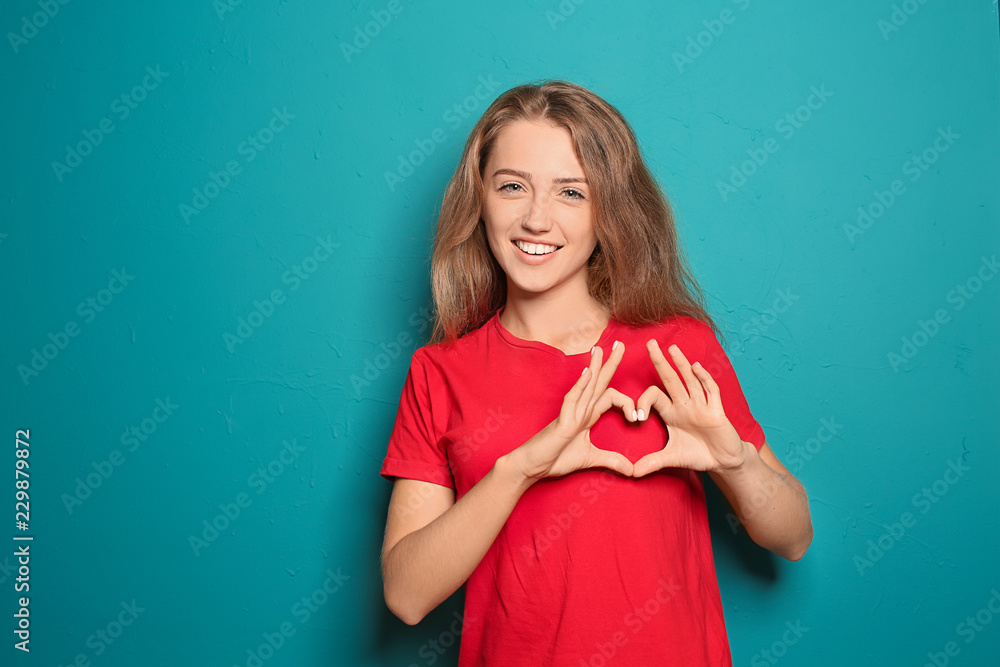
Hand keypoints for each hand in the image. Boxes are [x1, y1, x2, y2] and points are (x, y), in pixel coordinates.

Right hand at [512, 341, 635, 481]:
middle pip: (598, 382)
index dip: (627, 404)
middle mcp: (580, 409)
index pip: (610, 397)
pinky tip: (588, 372)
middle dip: (610, 363)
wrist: (532, 466)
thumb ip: (611, 461)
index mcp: (587, 415)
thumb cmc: (555, 458)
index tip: (638, 418)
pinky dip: (580, 386)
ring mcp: (570, 413)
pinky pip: (572, 399)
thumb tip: (631, 470)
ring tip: (601, 348)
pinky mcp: (562, 421)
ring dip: (595, 366)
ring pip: (586, 385)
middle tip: (620, 344)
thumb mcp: (590, 459)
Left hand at [632, 340, 745, 477]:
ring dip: (682, 364)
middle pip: (671, 379)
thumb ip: (652, 462)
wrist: (724, 461)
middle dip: (660, 361)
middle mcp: (685, 404)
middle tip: (650, 343)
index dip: (643, 402)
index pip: (654, 397)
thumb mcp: (672, 459)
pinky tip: (696, 368)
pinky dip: (704, 380)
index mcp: (672, 412)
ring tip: (672, 348)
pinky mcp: (716, 411)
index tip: (636, 418)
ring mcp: (701, 405)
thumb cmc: (698, 455)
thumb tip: (631, 473)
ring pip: (690, 380)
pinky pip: (711, 391)